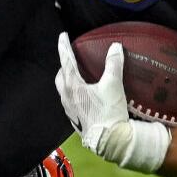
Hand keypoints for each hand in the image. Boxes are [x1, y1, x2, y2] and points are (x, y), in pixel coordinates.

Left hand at [55, 32, 128, 149]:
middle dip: (64, 65)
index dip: (64, 46)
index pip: (66, 61)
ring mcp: (70, 110)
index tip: (62, 36)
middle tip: (71, 58)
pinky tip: (85, 95)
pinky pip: (70, 102)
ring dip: (68, 80)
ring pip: (63, 90)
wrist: (110, 141)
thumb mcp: (113, 85)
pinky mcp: (76, 119)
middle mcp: (67, 97)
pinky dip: (74, 93)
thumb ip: (113, 64)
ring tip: (78, 76)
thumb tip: (115, 48)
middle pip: (60, 76)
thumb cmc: (109, 112)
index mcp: (73, 86)